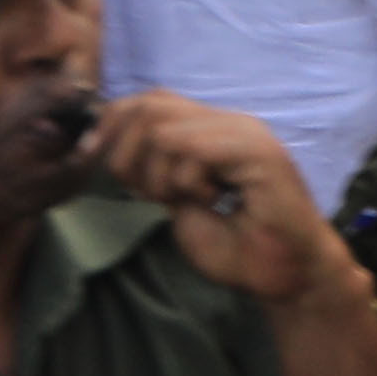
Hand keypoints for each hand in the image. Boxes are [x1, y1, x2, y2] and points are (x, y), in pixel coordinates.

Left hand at [86, 91, 351, 303]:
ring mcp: (245, 132)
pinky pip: (190, 149)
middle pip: (150, 105)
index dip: (112, 124)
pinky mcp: (258, 150)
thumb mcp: (177, 202)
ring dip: (156, 176)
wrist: (285, 275)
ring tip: (186, 200)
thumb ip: (154, 171)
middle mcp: (229, 122)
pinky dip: (185, 182)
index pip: (150, 100)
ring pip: (162, 129)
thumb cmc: (237, 248)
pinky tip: (213, 200)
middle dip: (125, 154)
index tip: (90, 159)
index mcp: (212, 131)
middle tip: (146, 195)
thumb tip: (109, 147)